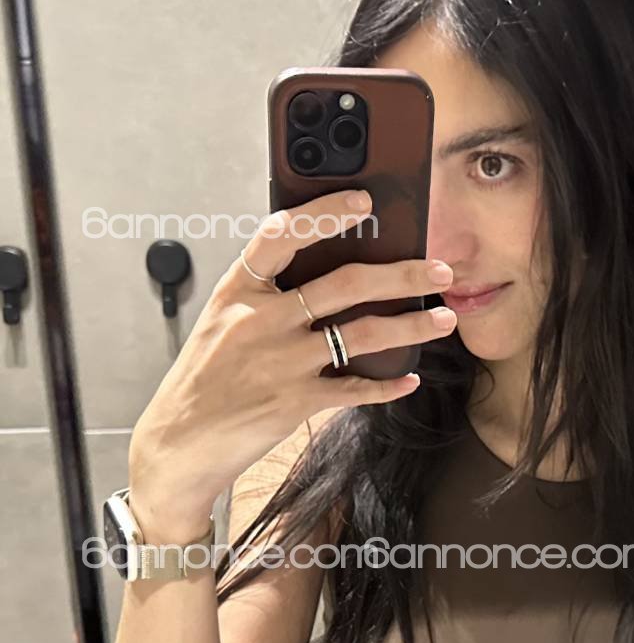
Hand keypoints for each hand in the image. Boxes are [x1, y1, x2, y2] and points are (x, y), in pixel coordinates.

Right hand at [128, 188, 457, 519]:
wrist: (180, 440)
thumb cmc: (206, 378)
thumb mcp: (223, 322)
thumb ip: (266, 296)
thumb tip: (325, 272)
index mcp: (240, 290)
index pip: (283, 235)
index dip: (325, 214)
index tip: (364, 201)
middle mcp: (262, 320)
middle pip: (346, 283)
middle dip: (403, 275)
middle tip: (440, 270)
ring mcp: (281, 361)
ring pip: (363, 333)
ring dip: (412, 326)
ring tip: (444, 318)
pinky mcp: (295, 402)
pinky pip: (355, 388)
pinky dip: (388, 385)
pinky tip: (409, 378)